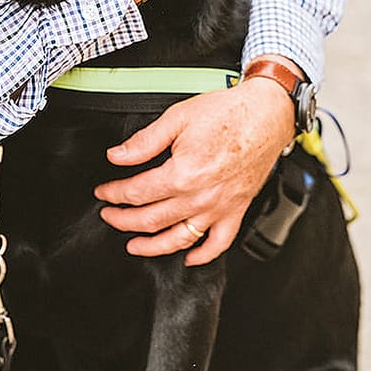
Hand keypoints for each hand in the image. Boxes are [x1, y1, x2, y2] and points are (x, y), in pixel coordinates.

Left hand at [93, 78, 293, 264]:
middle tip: (110, 216)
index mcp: (182, 173)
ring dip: (153, 246)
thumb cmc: (227, 113)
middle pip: (152, 219)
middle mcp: (200, 196)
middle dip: (124, 221)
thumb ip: (144, 141)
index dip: (114, 194)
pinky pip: (219, 243)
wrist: (266, 115)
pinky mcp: (236, 210)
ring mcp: (219, 207)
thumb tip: (117, 155)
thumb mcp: (177, 118)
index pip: (137, 193)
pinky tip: (188, 257)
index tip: (104, 193)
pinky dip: (203, 255)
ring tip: (135, 245)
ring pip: (180, 238)